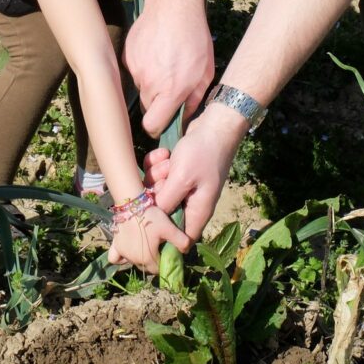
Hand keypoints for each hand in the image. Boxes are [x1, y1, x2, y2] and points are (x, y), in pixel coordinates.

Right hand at [107, 205, 189, 272]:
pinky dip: (121, 258)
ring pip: (134, 263)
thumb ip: (180, 241)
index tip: (166, 252)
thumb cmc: (151, 217)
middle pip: (146, 267)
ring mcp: (123, 253)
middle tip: (157, 247)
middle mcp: (134, 260)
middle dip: (153, 261)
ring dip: (140, 259)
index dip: (163, 263)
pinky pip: (116, 258)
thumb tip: (186, 251)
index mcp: (148, 259)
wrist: (132, 204)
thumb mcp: (168, 228)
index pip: (158, 270)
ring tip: (146, 245)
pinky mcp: (115, 245)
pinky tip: (128, 250)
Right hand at [124, 0, 213, 136]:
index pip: (152, 125)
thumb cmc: (195, 38)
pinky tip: (155, 52)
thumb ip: (194, 100)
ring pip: (141, 87)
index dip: (158, 126)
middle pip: (147, 107)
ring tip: (165, 63)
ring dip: (151, 82)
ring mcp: (136, 69)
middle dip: (158, 102)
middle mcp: (150, 82)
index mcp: (172, 90)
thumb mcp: (205, 71)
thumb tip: (184, 119)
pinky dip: (143, 66)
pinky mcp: (127, 56)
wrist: (174, 6)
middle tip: (170, 85)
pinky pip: (134, 71)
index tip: (164, 120)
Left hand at [143, 109, 239, 242]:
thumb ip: (166, 201)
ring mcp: (182, 186)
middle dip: (157, 193)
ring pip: (158, 190)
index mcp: (197, 212)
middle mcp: (189, 202)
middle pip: (162, 211)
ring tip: (167, 160)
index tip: (148, 221)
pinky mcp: (176, 172)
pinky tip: (165, 152)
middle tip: (164, 176)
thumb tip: (151, 218)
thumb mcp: (182, 179)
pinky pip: (158, 174)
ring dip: (157, 174)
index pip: (180, 239)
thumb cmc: (203, 153)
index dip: (164, 236)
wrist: (214, 124)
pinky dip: (158, 163)